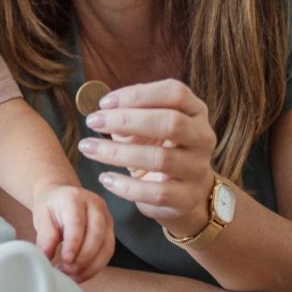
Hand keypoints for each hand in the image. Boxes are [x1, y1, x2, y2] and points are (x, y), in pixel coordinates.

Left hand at [30, 183, 114, 280]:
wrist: (62, 196)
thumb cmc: (52, 206)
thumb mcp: (42, 216)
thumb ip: (45, 236)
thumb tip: (47, 256)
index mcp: (75, 198)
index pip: (77, 223)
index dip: (73, 244)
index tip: (65, 260)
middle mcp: (95, 206)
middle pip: (96, 235)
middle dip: (83, 259)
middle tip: (67, 271)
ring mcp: (106, 218)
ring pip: (106, 247)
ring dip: (91, 266)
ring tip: (73, 276)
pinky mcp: (110, 231)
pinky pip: (107, 253)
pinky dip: (95, 267)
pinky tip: (81, 273)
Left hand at [75, 79, 219, 239]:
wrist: (185, 194)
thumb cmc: (160, 150)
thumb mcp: (148, 128)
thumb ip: (130, 115)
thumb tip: (102, 111)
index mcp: (195, 111)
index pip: (174, 93)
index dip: (138, 94)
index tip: (104, 103)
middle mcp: (202, 138)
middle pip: (170, 122)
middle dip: (127, 121)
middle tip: (93, 122)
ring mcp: (198, 169)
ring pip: (160, 158)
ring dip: (118, 153)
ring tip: (88, 148)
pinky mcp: (187, 198)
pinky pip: (156, 193)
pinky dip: (126, 186)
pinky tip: (106, 179)